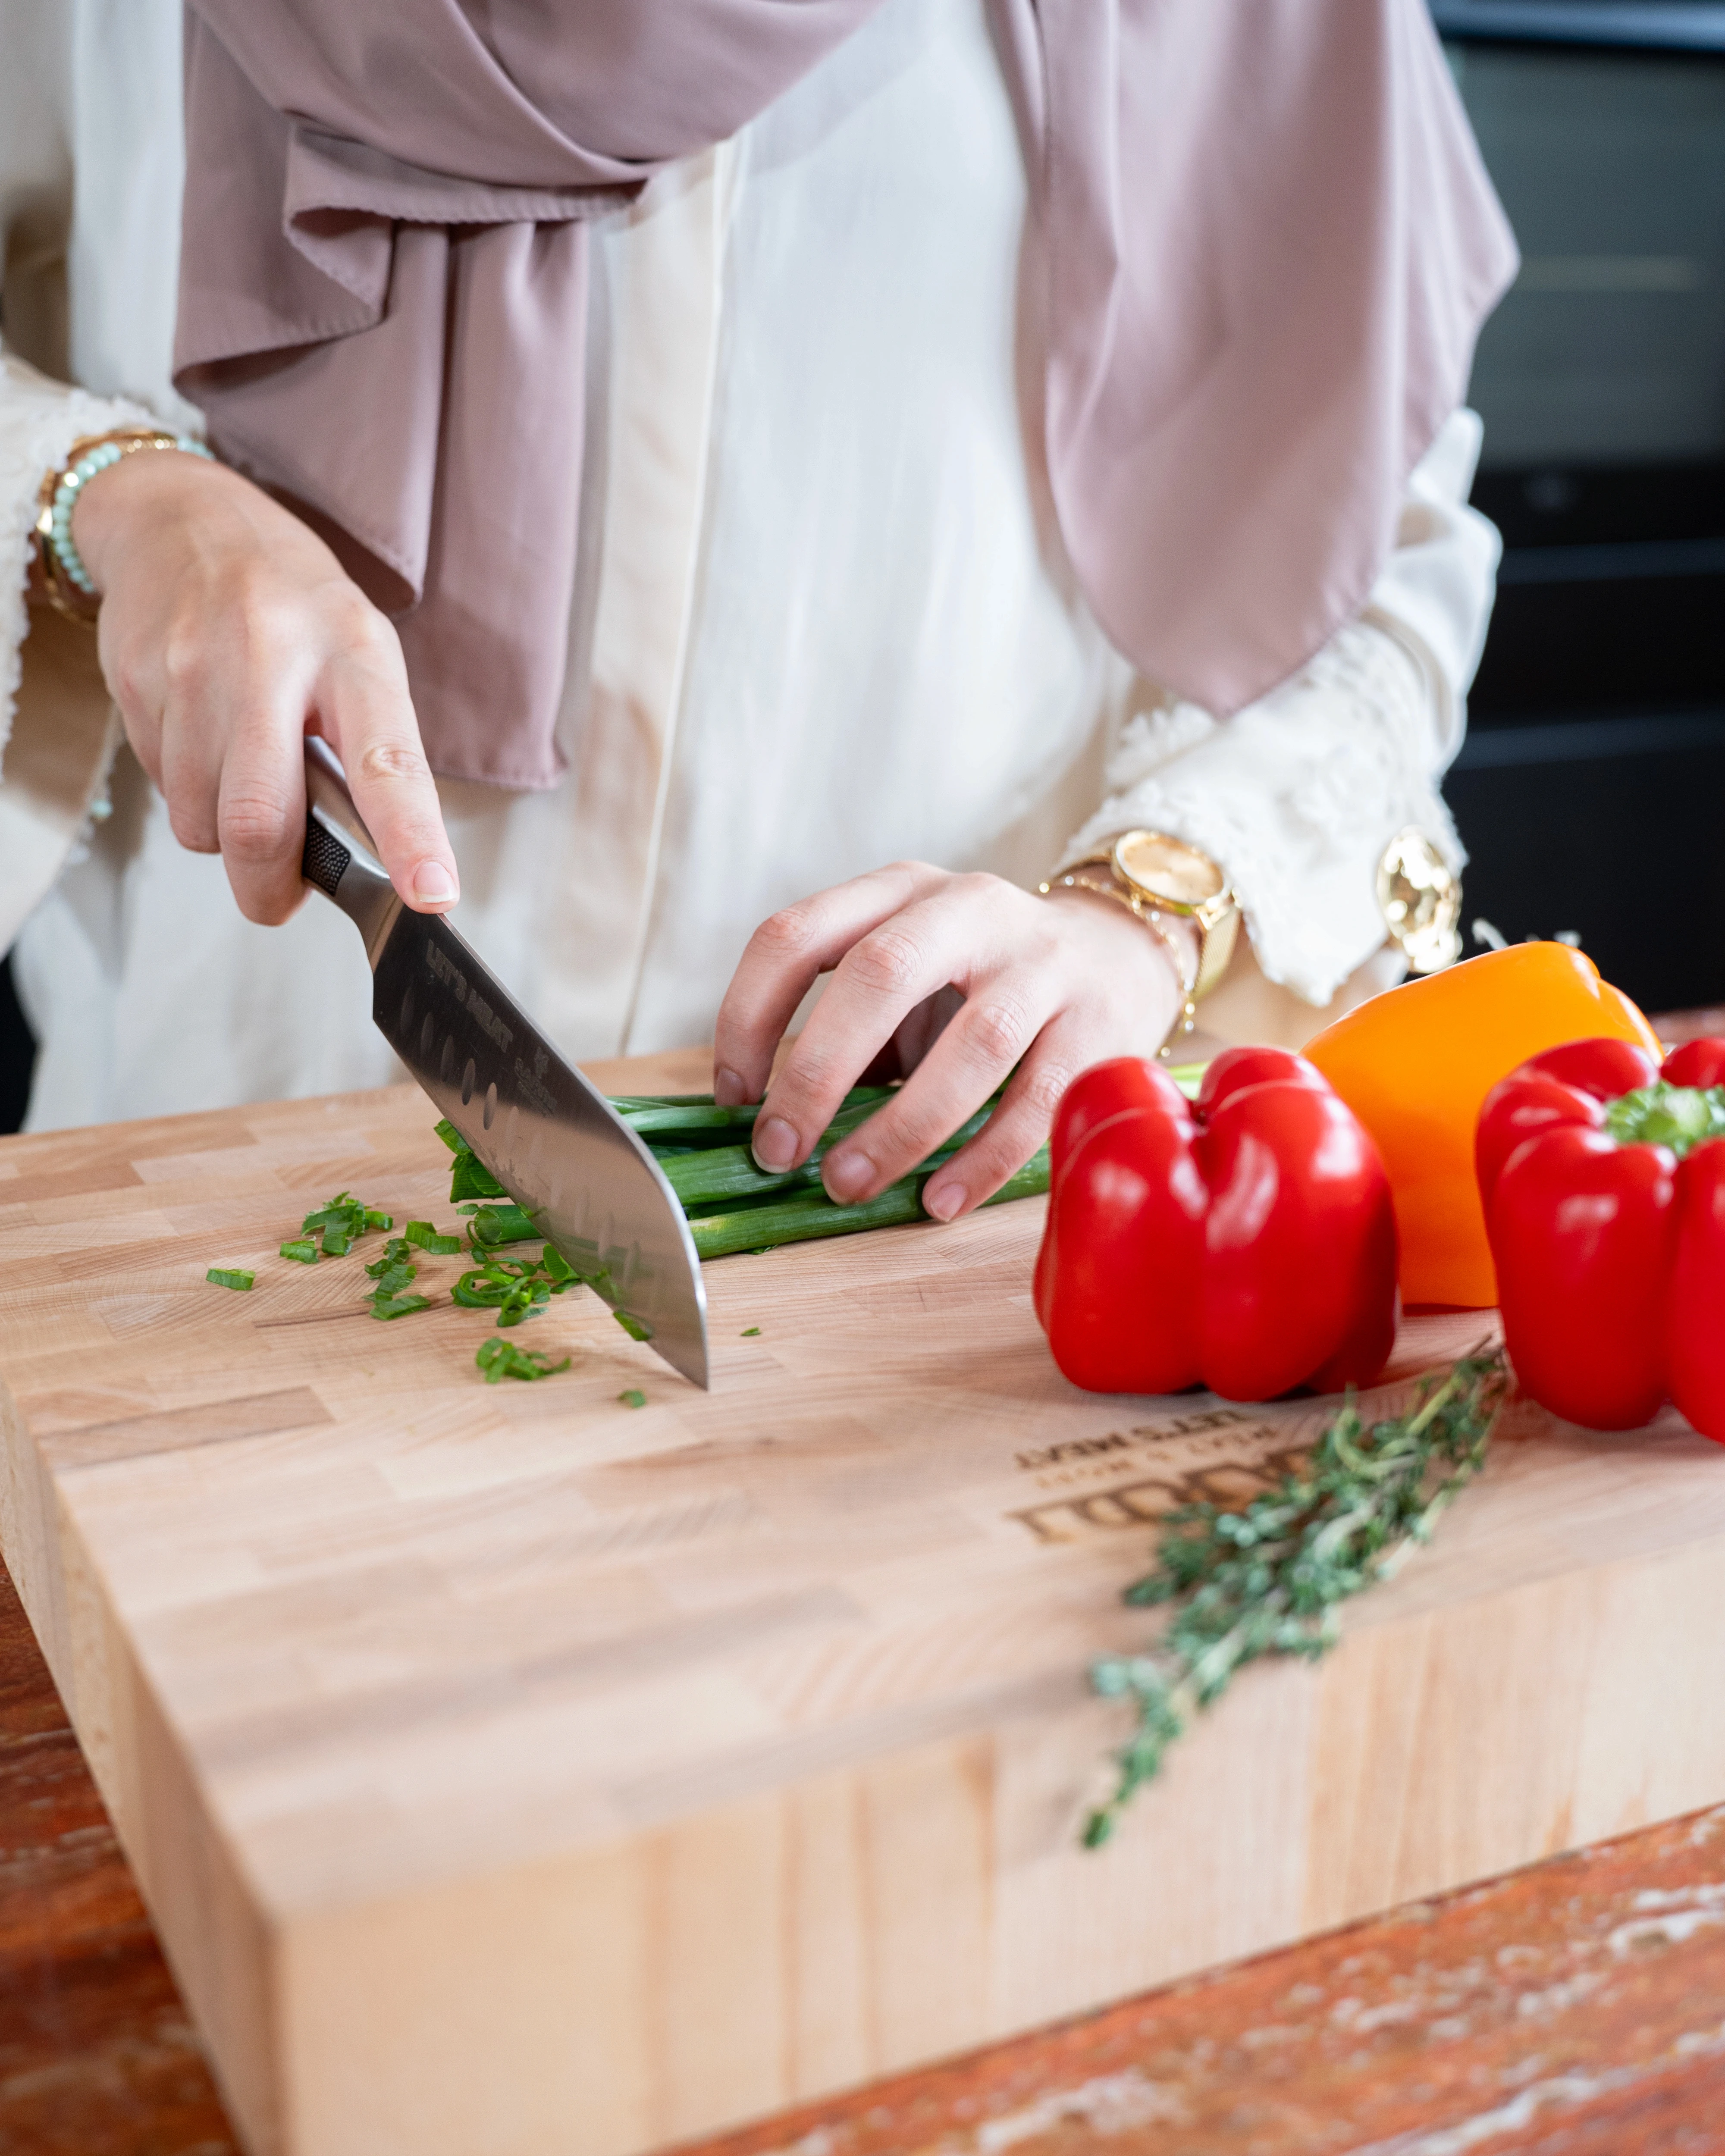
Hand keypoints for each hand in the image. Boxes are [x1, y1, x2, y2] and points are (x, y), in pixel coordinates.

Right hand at [71, 447, 457, 923]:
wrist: (183, 520)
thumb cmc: (292, 606)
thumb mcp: (358, 655)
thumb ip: (369, 750)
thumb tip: (368, 859)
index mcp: (353, 655)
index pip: (388, 762)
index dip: (411, 839)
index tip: (431, 895)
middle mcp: (270, 657)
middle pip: (259, 821)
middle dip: (268, 885)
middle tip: (281, 895)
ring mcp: (193, 669)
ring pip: (201, 821)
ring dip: (224, 837)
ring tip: (244, 781)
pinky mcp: (136, 682)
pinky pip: (162, 787)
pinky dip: (188, 794)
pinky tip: (203, 744)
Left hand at [712, 864, 1189, 1219]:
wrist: (1119, 954)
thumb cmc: (982, 981)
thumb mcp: (908, 975)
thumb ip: (849, 1031)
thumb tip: (767, 1122)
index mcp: (899, 891)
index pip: (797, 935)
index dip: (748, 1016)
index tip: (734, 1096)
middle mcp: (969, 908)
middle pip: (880, 975)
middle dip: (816, 1072)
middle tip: (779, 1152)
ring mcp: (1042, 963)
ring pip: (973, 1045)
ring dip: (900, 1127)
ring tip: (849, 1183)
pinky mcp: (1098, 1023)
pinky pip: (1037, 1100)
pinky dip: (982, 1159)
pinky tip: (939, 1200)